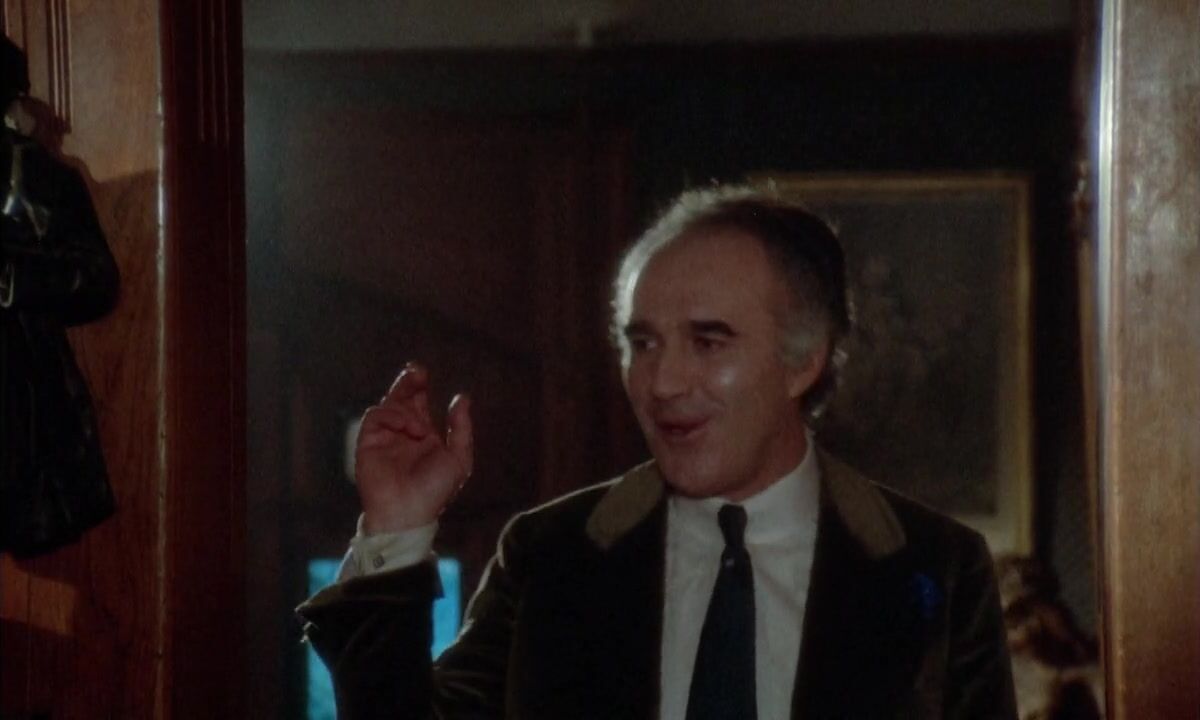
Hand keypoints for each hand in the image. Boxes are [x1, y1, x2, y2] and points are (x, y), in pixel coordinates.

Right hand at [354, 363, 472, 533]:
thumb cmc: (435, 491)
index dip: (419, 387)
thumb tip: (462, 397)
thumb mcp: (458, 458)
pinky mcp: (367, 443)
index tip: (423, 374)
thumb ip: (461, 427)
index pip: (418, 403)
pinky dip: (390, 416)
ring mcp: (383, 438)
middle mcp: (402, 433)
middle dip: (408, 383)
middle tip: (416, 371)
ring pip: (387, 405)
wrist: (409, 513)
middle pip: (401, 399)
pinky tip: (405, 427)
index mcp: (422, 435)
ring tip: (418, 426)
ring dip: (404, 407)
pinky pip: (375, 417)